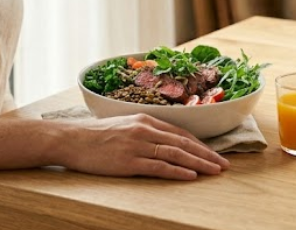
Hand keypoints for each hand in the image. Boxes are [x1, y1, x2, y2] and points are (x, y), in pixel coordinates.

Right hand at [55, 113, 229, 180]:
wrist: (71, 139)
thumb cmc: (95, 136)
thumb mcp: (124, 126)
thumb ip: (144, 131)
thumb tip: (163, 142)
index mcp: (145, 119)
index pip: (180, 132)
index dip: (200, 144)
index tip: (214, 153)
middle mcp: (145, 129)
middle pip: (183, 143)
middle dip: (207, 154)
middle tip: (224, 164)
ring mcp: (137, 145)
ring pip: (176, 154)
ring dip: (199, 163)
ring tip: (215, 171)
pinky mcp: (129, 161)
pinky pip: (158, 167)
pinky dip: (177, 171)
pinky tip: (191, 176)